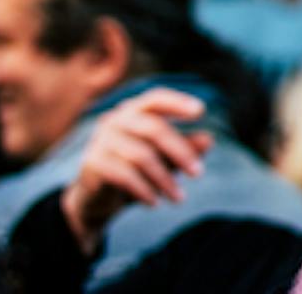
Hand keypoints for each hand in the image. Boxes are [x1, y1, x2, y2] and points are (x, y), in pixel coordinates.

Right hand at [60, 88, 213, 252]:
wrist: (97, 199)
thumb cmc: (138, 170)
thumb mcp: (165, 158)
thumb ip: (185, 147)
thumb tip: (209, 140)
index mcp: (133, 111)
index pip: (156, 98)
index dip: (177, 102)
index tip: (201, 111)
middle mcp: (115, 120)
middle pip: (154, 129)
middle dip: (180, 151)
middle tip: (199, 174)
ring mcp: (101, 140)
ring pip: (141, 156)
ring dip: (164, 179)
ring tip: (179, 198)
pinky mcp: (92, 163)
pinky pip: (124, 175)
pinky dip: (143, 190)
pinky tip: (155, 202)